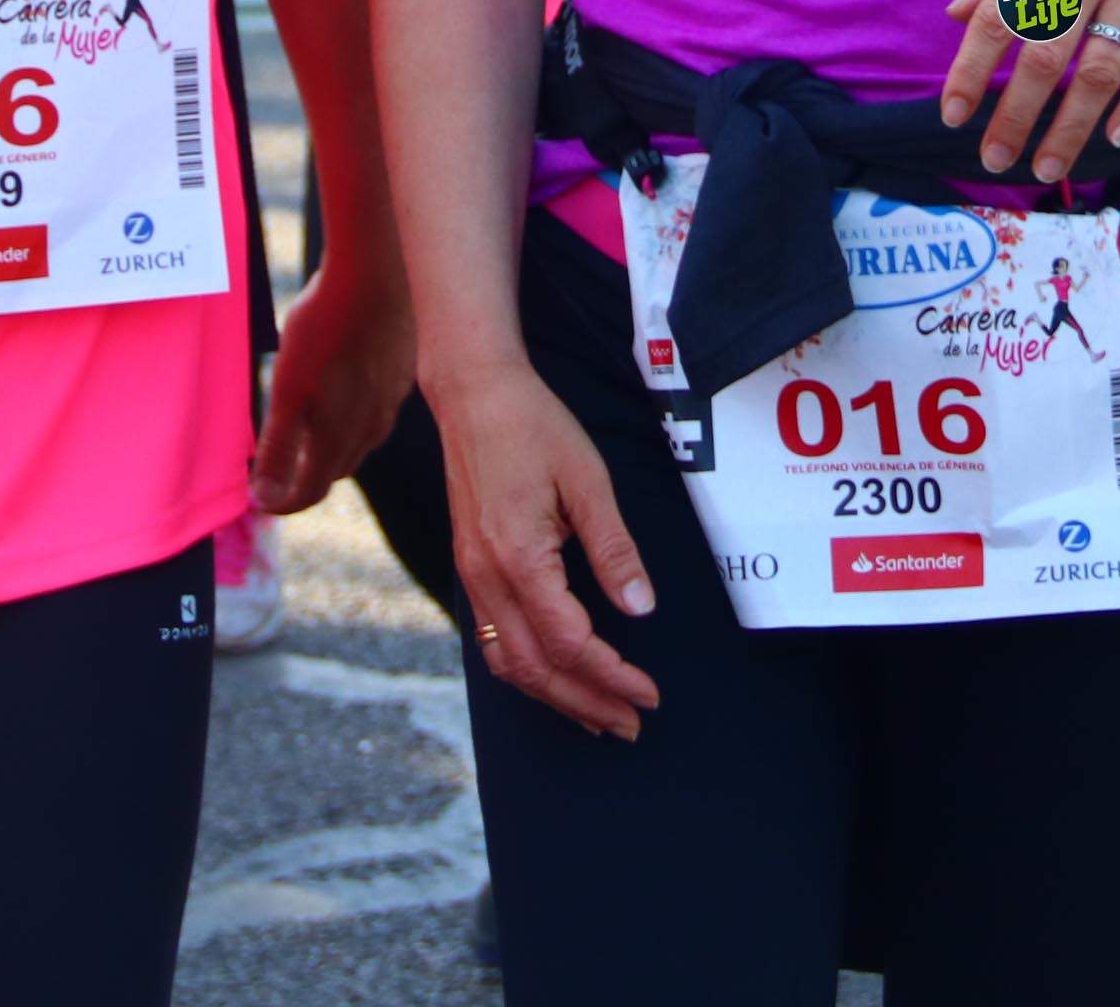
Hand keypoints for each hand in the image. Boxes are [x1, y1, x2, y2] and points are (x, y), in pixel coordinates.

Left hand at [252, 253, 414, 513]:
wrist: (377, 272)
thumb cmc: (324, 327)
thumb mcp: (286, 387)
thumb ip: (276, 445)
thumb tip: (263, 495)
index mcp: (338, 436)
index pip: (310, 492)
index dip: (283, 502)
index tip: (261, 499)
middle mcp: (371, 427)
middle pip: (335, 471)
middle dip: (305, 477)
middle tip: (277, 466)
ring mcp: (391, 400)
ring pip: (360, 443)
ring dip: (330, 449)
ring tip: (306, 431)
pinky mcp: (402, 373)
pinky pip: (377, 412)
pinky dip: (352, 419)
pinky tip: (342, 391)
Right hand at [432, 356, 657, 739]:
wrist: (473, 394)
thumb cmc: (533, 427)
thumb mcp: (587, 480)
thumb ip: (613, 548)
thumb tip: (641, 607)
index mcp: (519, 557)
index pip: (570, 643)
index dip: (612, 676)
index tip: (649, 694)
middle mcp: (487, 577)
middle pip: (537, 668)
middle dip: (587, 703)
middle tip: (631, 724)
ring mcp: (472, 576)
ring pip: (509, 663)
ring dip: (556, 697)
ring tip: (598, 717)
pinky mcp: (470, 568)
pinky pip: (491, 640)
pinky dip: (526, 671)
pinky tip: (553, 677)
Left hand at [938, 0, 1119, 183]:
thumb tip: (957, 15)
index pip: (997, 16)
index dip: (970, 70)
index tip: (953, 115)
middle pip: (1044, 55)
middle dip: (1016, 116)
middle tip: (998, 160)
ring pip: (1100, 68)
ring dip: (1072, 126)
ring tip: (1049, 166)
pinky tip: (1117, 135)